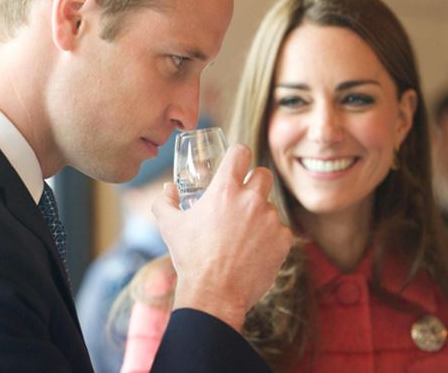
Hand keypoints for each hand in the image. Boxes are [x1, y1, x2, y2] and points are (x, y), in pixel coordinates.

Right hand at [152, 144, 292, 330]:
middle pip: (263, 174)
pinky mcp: (283, 239)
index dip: (238, 155)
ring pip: (270, 205)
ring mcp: (270, 219)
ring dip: (260, 214)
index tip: (236, 163)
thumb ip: (165, 201)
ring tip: (243, 234)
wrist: (214, 294)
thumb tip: (167, 188)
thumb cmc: (190, 258)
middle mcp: (251, 199)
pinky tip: (254, 251)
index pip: (240, 152)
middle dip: (254, 182)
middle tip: (243, 198)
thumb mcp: (169, 226)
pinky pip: (280, 230)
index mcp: (224, 189)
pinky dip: (270, 237)